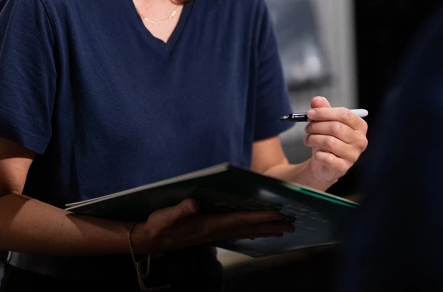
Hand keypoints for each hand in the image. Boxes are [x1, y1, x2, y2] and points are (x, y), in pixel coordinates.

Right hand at [129, 199, 295, 253]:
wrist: (150, 240)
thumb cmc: (159, 225)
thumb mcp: (165, 216)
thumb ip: (180, 210)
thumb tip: (193, 202)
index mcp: (208, 224)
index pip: (238, 220)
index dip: (257, 216)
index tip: (276, 214)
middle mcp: (215, 231)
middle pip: (247, 228)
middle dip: (269, 226)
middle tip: (291, 226)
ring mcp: (214, 233)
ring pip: (245, 232)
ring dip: (264, 230)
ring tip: (283, 230)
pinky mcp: (210, 233)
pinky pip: (237, 233)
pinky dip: (251, 231)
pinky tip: (258, 232)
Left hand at [303, 96, 368, 183]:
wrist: (325, 163)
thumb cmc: (328, 139)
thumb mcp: (325, 122)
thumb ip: (322, 109)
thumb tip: (316, 100)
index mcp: (360, 126)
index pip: (344, 114)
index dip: (324, 112)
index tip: (310, 113)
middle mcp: (360, 140)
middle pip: (336, 127)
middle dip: (317, 126)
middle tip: (307, 128)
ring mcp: (353, 155)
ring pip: (329, 142)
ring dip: (314, 139)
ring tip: (308, 139)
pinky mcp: (343, 167)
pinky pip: (326, 157)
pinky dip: (317, 154)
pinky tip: (316, 153)